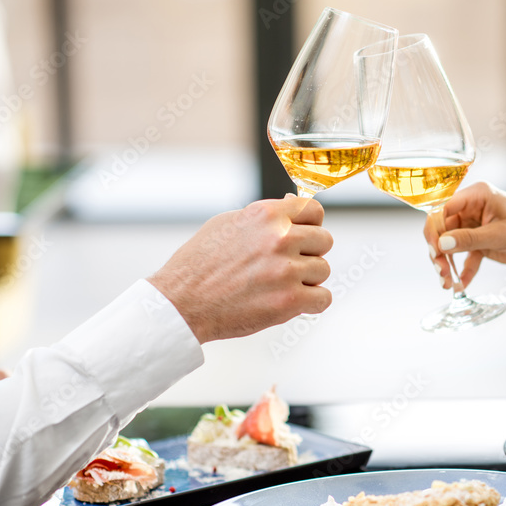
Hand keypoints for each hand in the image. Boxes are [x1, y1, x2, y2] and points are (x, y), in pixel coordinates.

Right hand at [148, 195, 332, 343]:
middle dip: (309, 253)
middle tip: (286, 265)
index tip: (303, 236)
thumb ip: (264, 214)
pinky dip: (311, 303)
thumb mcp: (227, 223)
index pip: (314, 210)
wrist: (181, 302)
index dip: (311, 224)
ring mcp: (286, 270)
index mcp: (266, 215)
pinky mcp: (289, 301)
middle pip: (324, 241)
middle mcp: (280, 238)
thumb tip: (292, 202)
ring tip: (278, 285)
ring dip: (306, 280)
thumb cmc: (200, 264)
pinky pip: (323, 298)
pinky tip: (293, 303)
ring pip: (322, 270)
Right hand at [423, 182, 505, 288]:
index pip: (443, 208)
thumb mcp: (501, 234)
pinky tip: (461, 285)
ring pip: (450, 245)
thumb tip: (441, 244)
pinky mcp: (481, 243)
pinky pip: (464, 257)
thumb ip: (470, 239)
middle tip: (440, 271)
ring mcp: (475, 227)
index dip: (435, 229)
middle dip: (438, 251)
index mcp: (477, 196)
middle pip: (442, 229)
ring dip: (447, 264)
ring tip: (447, 283)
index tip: (434, 250)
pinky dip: (462, 271)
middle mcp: (472, 209)